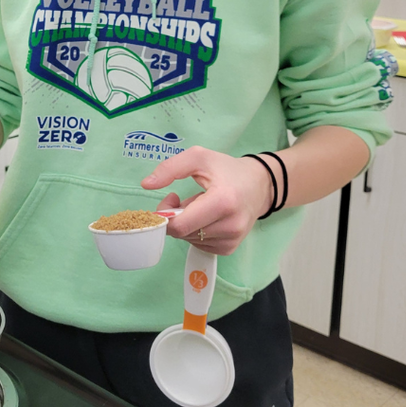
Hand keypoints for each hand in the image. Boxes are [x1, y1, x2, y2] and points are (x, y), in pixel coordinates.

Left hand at [142, 146, 273, 254]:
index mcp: (223, 201)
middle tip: (182, 199)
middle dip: (175, 217)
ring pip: (189, 240)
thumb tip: (146, 184)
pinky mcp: (230, 248)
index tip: (171, 198)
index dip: (165, 215)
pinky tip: (206, 218)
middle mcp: (230, 225)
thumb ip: (170, 168)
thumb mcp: (199, 157)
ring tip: (198, 206)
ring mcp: (231, 240)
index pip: (180, 225)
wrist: (259, 186)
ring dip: (186, 224)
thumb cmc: (226, 170)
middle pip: (182, 233)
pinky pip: (199, 245)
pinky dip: (195, 232)